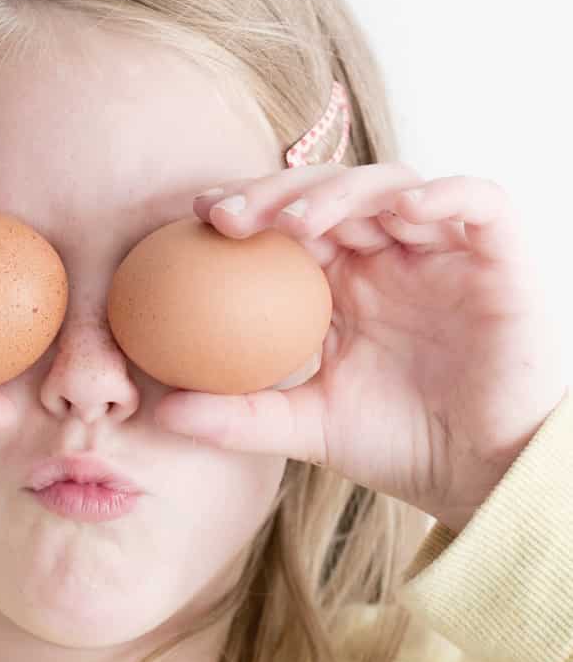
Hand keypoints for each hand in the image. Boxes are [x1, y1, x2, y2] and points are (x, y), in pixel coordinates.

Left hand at [154, 162, 569, 533]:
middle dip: (276, 192)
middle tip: (227, 216)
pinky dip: (446, 194)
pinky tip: (404, 210)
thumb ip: (240, 415)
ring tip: (295, 222)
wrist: (480, 477)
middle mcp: (388, 254)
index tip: (196, 215)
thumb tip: (162, 412)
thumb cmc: (397, 444)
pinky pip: (481, 202)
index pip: (289, 221)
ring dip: (341, 193)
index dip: (246, 205)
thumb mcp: (306, 426)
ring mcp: (442, 250)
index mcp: (342, 279)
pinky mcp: (499, 255)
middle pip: (329, 191)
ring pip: (392, 185)